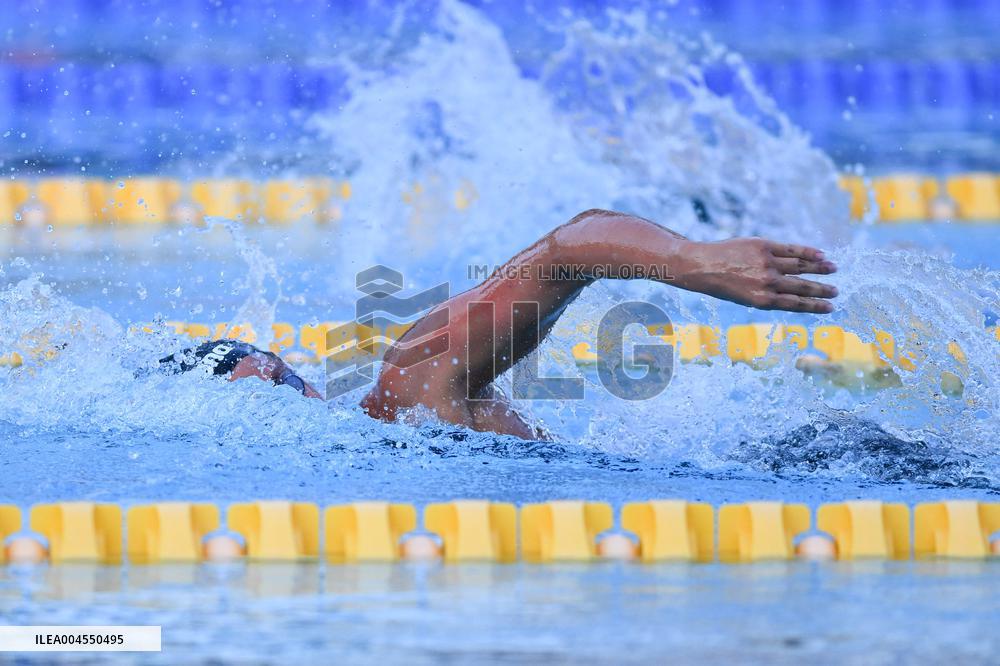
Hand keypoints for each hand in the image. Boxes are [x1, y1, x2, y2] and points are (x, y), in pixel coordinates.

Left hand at [677, 238, 837, 312]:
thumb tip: (794, 293)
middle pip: (802, 286)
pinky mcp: (764, 246)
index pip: (796, 304)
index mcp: (762, 300)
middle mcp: (767, 283)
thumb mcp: (745, 297)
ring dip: (820, 268)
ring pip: (801, 266)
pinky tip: (820, 254)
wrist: (701, 266)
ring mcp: (766, 263)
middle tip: (837, 291)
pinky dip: (808, 252)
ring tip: (833, 269)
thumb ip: (768, 295)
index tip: (830, 307)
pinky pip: (792, 249)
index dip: (815, 306)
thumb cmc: (722, 284)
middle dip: (822, 290)